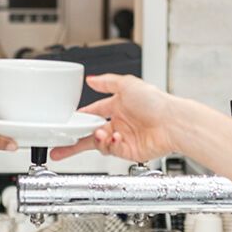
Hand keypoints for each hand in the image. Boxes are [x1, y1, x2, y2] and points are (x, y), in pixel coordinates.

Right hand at [50, 74, 182, 161]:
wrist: (172, 123)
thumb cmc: (156, 102)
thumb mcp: (128, 84)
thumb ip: (106, 82)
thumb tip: (91, 79)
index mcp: (118, 106)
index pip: (93, 111)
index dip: (80, 117)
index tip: (67, 121)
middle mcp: (119, 122)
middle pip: (90, 133)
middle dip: (73, 141)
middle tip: (58, 146)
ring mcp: (123, 138)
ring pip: (98, 144)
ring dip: (95, 139)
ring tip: (101, 134)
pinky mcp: (127, 152)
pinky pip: (110, 151)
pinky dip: (108, 145)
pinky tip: (114, 138)